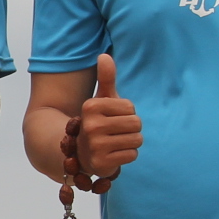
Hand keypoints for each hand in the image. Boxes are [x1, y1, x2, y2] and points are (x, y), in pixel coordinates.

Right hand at [76, 53, 141, 177]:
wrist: (82, 152)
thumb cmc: (98, 122)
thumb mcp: (101, 99)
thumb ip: (105, 78)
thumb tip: (104, 55)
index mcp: (91, 107)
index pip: (130, 107)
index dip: (127, 113)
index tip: (113, 118)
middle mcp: (90, 125)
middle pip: (136, 123)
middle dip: (132, 128)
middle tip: (117, 132)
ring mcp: (95, 146)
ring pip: (136, 140)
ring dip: (131, 142)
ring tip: (116, 142)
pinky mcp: (101, 163)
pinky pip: (132, 155)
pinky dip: (128, 155)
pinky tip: (115, 154)